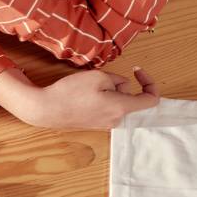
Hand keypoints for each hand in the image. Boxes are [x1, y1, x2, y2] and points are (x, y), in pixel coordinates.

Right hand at [0, 67, 159, 129]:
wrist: (45, 109)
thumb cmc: (70, 93)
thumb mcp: (98, 76)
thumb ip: (118, 80)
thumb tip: (121, 87)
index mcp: (121, 108)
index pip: (151, 100)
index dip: (150, 83)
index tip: (137, 71)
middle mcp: (116, 120)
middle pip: (130, 99)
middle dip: (119, 86)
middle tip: (100, 79)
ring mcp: (104, 125)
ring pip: (117, 103)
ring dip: (109, 93)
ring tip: (88, 89)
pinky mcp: (94, 125)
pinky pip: (106, 109)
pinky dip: (101, 100)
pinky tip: (83, 97)